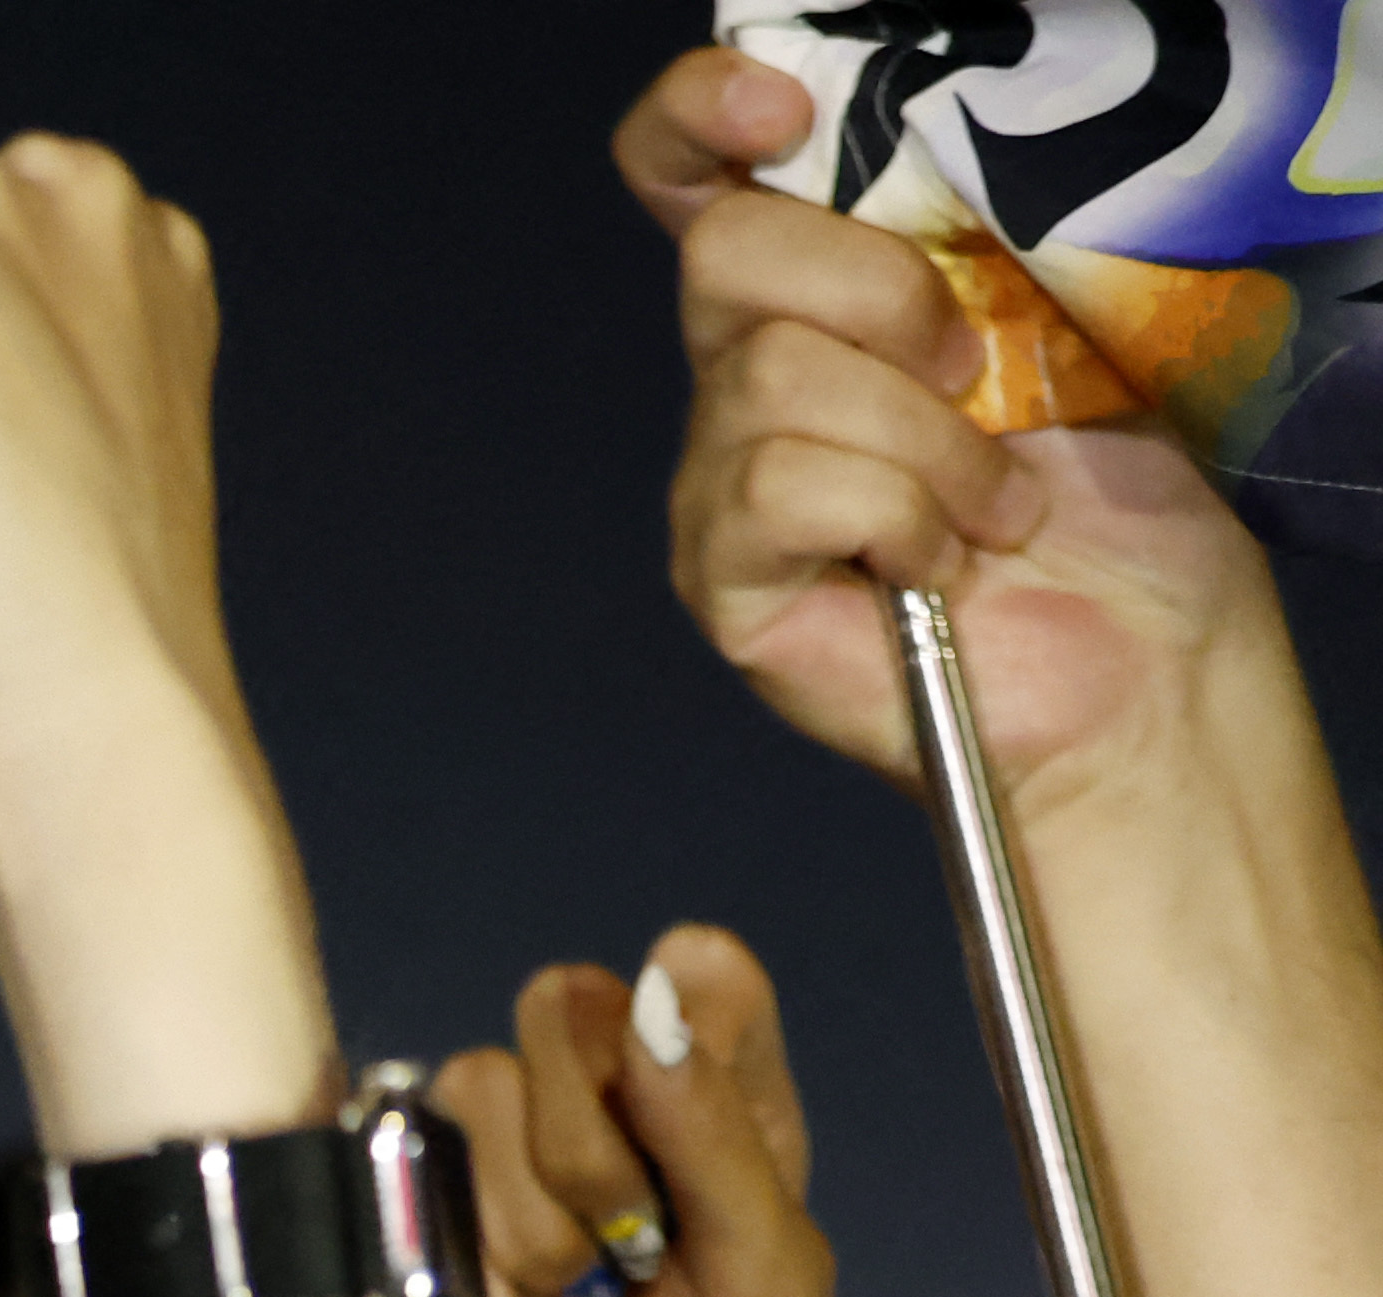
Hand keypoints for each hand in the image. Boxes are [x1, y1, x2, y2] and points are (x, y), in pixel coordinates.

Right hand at [427, 929, 827, 1296]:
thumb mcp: (772, 1279)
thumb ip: (721, 1130)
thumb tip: (660, 982)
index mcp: (721, 1122)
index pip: (702, 985)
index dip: (692, 994)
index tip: (690, 1029)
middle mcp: (604, 1125)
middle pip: (572, 1008)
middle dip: (600, 1128)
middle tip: (635, 1242)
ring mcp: (491, 1174)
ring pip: (478, 1086)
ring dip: (529, 1211)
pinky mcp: (397, 1223)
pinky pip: (399, 1160)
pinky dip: (454, 1247)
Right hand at [617, 48, 1276, 797]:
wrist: (1140, 653)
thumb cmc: (1107, 499)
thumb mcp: (1053, 314)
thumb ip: (961, 236)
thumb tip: (922, 163)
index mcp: (816, 293)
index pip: (687, 172)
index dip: (702, 116)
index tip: (782, 112)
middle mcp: (743, 376)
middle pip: (729, 252)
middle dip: (881, 295)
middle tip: (971, 375)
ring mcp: (720, 481)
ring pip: (772, 377)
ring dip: (927, 441)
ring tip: (990, 504)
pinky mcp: (724, 578)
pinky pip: (781, 487)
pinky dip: (897, 515)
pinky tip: (941, 560)